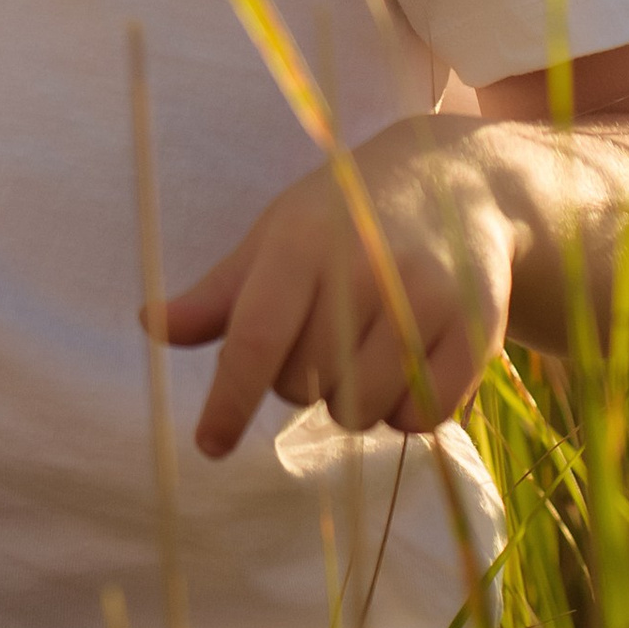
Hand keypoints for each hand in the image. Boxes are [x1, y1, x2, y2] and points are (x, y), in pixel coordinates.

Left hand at [151, 118, 516, 457]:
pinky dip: (406, 411)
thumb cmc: (345, 217)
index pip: (255, 339)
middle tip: (324, 335)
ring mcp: (426, 298)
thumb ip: (217, 294)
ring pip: (362, 409)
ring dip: (352, 400)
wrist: (455, 182)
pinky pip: (423, 416)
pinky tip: (406, 366)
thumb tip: (151, 327)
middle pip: (304, 385)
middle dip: (300, 381)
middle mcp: (365, 267)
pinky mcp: (477, 329)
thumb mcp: (275, 238)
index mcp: (302, 243)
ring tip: (366, 348)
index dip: (228, 400)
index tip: (209, 445)